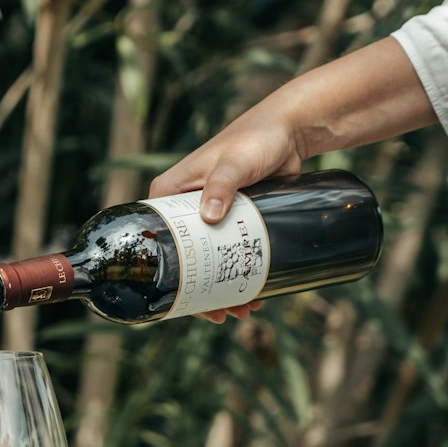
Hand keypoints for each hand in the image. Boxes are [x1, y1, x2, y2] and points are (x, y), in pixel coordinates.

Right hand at [148, 108, 302, 320]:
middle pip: (184, 259)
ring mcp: (208, 217)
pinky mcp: (232, 221)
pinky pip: (230, 254)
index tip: (187, 298)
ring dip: (225, 289)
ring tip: (248, 308)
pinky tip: (256, 293)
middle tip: (225, 314)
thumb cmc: (255, 139)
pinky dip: (239, 274)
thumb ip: (222, 184)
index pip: (157, 240)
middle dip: (203, 291)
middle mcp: (183, 209)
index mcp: (168, 194)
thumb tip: (209, 218)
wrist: (289, 132)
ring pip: (209, 262)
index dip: (169, 273)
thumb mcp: (235, 162)